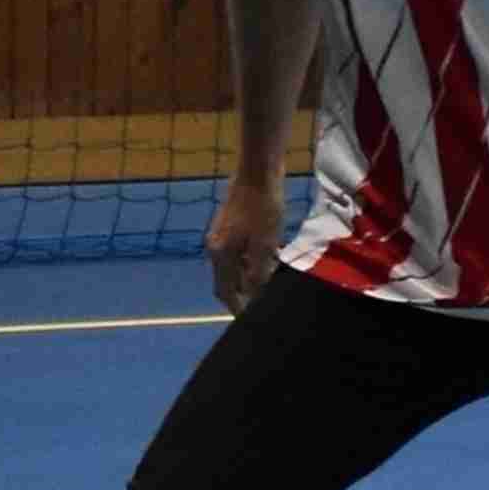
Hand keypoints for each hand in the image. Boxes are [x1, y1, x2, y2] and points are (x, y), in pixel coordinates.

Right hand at [204, 171, 283, 311]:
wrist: (258, 170)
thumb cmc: (263, 207)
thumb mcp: (265, 245)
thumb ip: (258, 273)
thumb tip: (254, 298)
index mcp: (219, 254)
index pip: (225, 292)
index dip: (238, 308)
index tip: (252, 320)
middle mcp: (215, 246)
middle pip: (228, 280)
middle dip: (245, 293)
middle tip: (265, 302)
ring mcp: (221, 234)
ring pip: (235, 266)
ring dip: (251, 276)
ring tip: (273, 278)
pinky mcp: (231, 224)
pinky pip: (239, 251)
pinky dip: (252, 260)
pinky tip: (272, 256)